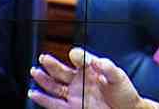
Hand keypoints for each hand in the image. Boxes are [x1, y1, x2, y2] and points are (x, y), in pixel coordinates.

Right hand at [29, 47, 149, 108]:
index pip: (80, 59)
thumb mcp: (119, 77)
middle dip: (52, 64)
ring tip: (35, 71)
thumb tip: (96, 60)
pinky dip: (43, 99)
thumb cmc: (124, 92)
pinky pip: (54, 103)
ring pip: (55, 85)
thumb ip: (108, 67)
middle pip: (63, 70)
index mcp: (92, 69)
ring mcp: (75, 94)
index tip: (74, 55)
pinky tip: (34, 92)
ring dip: (44, 79)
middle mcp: (80, 80)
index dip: (77, 56)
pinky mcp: (72, 107)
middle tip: (44, 57)